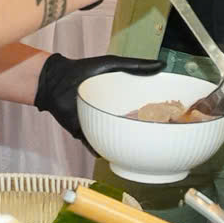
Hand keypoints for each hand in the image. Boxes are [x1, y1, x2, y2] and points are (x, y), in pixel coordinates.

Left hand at [35, 52, 165, 144]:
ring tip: (141, 153)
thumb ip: (136, 65)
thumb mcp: (113, 65)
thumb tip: (161, 65)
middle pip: (130, 126)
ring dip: (125, 145)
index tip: (168, 119)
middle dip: (141, 132)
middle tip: (158, 139)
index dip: (153, 113)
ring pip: (115, 139)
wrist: (55, 82)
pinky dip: (104, 153)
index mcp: (120, 98)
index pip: (140, 108)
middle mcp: (110, 112)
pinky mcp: (85, 133)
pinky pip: (96, 146)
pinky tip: (116, 158)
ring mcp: (98, 123)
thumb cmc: (83, 70)